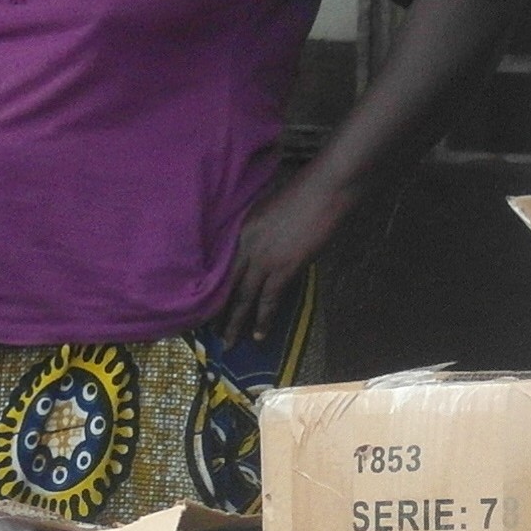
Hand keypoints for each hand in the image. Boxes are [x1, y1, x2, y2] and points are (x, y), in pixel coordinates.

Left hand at [220, 175, 347, 346]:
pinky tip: (259, 335)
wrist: (325, 187)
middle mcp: (245, 246)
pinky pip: (269, 299)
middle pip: (226, 285)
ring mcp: (264, 257)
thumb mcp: (268, 210)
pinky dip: (264, 318)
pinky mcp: (284, 266)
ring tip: (229, 343)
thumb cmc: (303, 192)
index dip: (214, 289)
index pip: (221, 267)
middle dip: (218, 312)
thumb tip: (257, 249)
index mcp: (240, 230)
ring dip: (236, 322)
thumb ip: (258, 231)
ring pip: (243, 297)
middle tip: (211, 334)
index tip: (204, 306)